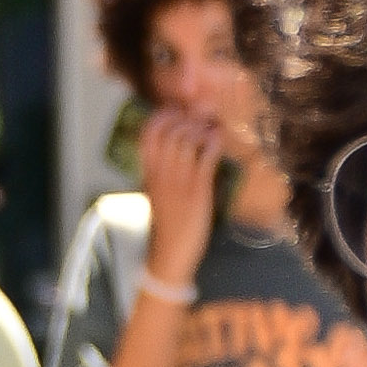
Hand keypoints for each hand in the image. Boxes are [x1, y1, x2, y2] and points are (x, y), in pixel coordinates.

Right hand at [137, 108, 225, 287]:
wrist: (171, 252)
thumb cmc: (167, 222)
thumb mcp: (158, 191)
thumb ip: (162, 168)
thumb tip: (177, 148)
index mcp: (148, 171)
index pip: (148, 132)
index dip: (164, 116)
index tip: (178, 114)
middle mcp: (161, 171)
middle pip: (171, 129)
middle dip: (188, 118)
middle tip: (201, 121)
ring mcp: (179, 179)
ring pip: (188, 138)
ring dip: (202, 128)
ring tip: (211, 130)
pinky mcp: (198, 190)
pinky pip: (206, 156)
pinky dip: (214, 142)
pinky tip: (218, 139)